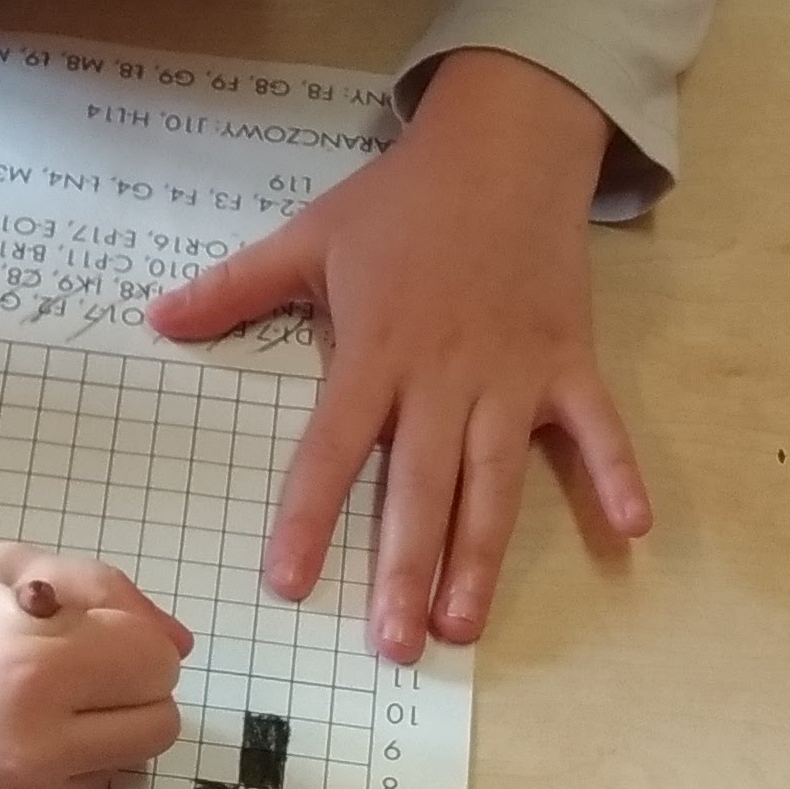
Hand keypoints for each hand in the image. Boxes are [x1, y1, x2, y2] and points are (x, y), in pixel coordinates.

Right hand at [0, 524, 193, 788]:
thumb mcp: (3, 567)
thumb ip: (104, 593)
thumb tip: (179, 645)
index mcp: (35, 662)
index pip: (158, 664)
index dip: (129, 640)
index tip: (85, 632)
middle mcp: (31, 745)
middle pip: (156, 725)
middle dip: (124, 692)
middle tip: (62, 672)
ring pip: (119, 772)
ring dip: (93, 738)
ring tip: (23, 711)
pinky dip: (45, 778)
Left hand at [147, 47, 649, 660]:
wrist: (504, 142)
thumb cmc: (402, 198)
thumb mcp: (309, 236)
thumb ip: (235, 288)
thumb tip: (157, 318)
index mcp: (376, 350)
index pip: (334, 448)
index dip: (310, 517)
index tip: (291, 583)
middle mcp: (444, 374)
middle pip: (421, 485)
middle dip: (407, 568)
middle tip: (396, 646)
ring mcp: (512, 372)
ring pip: (496, 478)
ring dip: (483, 554)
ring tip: (467, 624)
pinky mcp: (568, 360)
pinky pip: (597, 426)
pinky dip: (618, 472)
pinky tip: (632, 530)